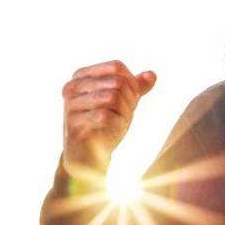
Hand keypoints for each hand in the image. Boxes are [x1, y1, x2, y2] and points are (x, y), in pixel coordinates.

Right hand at [61, 60, 156, 175]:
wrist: (88, 157)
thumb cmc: (104, 126)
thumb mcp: (122, 102)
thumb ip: (135, 87)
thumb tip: (152, 74)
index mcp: (81, 77)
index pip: (116, 67)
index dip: (131, 84)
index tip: (127, 101)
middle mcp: (72, 88)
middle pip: (117, 82)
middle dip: (129, 101)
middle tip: (121, 115)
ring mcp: (71, 106)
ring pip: (113, 97)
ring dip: (124, 113)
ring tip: (115, 123)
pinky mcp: (75, 124)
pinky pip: (107, 116)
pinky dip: (117, 125)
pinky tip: (110, 131)